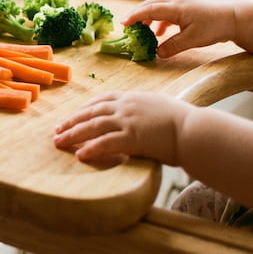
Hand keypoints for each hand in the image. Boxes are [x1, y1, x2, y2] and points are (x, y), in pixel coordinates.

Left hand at [52, 91, 190, 165]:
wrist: (196, 131)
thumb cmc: (185, 123)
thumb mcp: (161, 108)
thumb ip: (146, 111)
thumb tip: (142, 119)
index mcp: (133, 98)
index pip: (102, 100)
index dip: (85, 108)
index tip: (74, 115)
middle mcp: (126, 106)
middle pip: (91, 112)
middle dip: (72, 121)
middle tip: (57, 130)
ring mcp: (128, 121)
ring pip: (92, 126)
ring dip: (73, 135)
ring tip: (59, 143)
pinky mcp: (132, 138)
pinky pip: (105, 143)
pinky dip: (91, 149)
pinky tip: (80, 155)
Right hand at [123, 0, 236, 58]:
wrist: (234, 18)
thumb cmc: (214, 28)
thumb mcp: (192, 40)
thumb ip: (173, 46)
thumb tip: (157, 53)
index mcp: (175, 8)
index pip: (149, 10)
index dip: (135, 16)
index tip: (123, 24)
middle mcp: (176, 2)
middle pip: (151, 5)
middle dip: (138, 14)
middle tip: (128, 26)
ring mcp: (182, 3)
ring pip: (158, 6)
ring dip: (148, 16)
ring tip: (144, 30)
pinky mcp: (187, 7)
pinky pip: (167, 10)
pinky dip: (159, 19)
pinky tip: (160, 32)